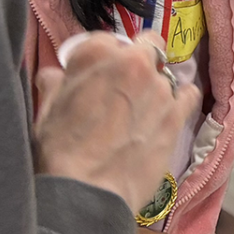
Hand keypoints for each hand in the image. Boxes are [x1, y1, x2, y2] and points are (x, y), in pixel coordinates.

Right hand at [34, 32, 197, 214]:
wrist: (86, 192)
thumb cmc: (59, 150)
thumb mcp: (46, 110)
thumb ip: (54, 84)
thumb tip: (54, 75)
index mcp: (97, 53)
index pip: (105, 40)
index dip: (101, 60)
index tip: (96, 77)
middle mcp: (134, 62)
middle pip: (144, 48)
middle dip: (136, 62)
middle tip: (122, 90)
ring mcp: (160, 88)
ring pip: (163, 76)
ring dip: (153, 88)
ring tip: (139, 114)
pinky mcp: (177, 115)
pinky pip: (187, 95)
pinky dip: (179, 101)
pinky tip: (167, 114)